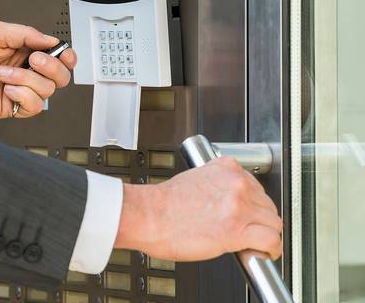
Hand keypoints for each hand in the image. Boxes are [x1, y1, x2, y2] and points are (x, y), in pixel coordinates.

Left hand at [0, 20, 76, 117]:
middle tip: (32, 60)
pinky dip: (23, 95)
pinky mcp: (11, 106)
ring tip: (4, 74)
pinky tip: (7, 89)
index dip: (66, 55)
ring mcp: (19, 89)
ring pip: (47, 90)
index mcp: (22, 50)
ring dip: (27, 79)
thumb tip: (51, 40)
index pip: (56, 55)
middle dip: (51, 67)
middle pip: (60, 75)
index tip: (64, 53)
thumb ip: (26, 34)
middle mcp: (24, 70)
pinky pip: (33, 106)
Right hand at [114, 157, 282, 261]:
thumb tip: (228, 202)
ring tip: (256, 244)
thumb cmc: (163, 204)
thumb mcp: (194, 179)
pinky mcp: (236, 230)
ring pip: (273, 223)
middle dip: (260, 220)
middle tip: (249, 231)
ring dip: (267, 235)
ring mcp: (238, 206)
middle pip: (267, 204)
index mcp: (226, 168)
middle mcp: (236, 184)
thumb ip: (217, 186)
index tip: (248, 213)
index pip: (256, 185)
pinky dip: (271, 250)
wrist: (148, 216)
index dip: (253, 204)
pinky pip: (271, 241)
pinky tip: (262, 254)